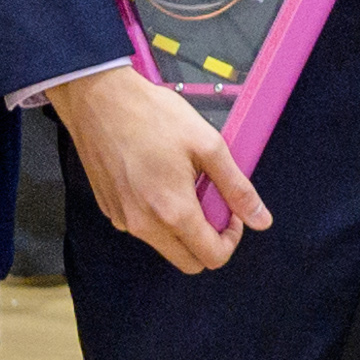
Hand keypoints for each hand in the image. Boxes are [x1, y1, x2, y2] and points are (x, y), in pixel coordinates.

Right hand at [48, 67, 268, 276]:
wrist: (98, 99)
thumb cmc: (151, 115)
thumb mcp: (208, 146)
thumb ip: (238, 188)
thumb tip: (261, 220)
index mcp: (172, 211)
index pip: (212, 257)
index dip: (231, 239)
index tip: (231, 213)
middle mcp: (143, 224)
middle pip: (188, 261)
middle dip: (208, 240)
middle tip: (210, 202)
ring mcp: (122, 218)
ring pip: (164, 245)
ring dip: (181, 227)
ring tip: (182, 183)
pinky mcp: (109, 208)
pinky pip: (141, 227)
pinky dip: (157, 215)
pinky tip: (158, 179)